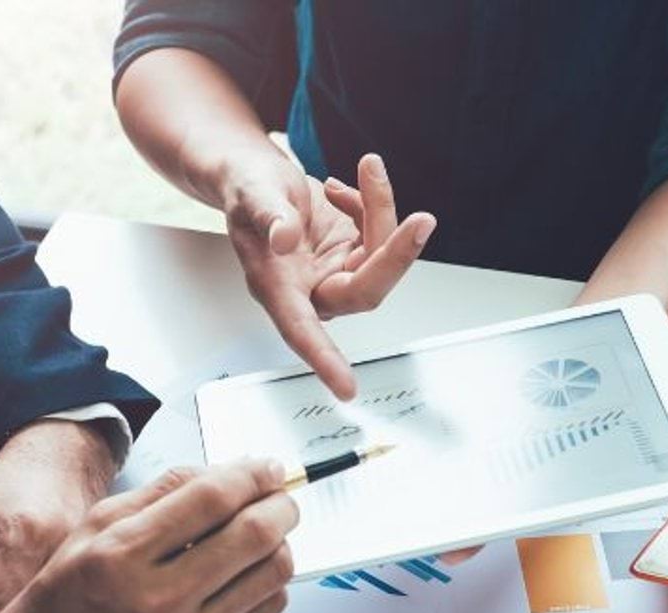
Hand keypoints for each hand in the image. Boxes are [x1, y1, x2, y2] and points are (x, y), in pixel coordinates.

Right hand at [0, 461, 298, 612]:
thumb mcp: (92, 528)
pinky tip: (250, 573)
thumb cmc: (63, 601)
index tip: (266, 467)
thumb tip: (222, 470)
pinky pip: (266, 612)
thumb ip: (159, 492)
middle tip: (279, 497)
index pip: (211, 499)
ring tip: (266, 533)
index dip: (251, 475)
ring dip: (281, 543)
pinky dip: (270, 583)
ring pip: (272, 574)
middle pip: (254, 535)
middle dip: (280, 505)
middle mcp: (160, 599)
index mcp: (124, 555)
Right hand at [220, 148, 435, 398]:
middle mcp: (311, 287)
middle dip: (396, 255)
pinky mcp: (355, 252)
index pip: (302, 331)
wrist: (257, 175)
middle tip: (421, 221)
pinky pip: (382, 234)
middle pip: (365, 289)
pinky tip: (341, 189)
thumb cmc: (246, 189)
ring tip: (367, 169)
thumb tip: (284, 238)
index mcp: (277, 286)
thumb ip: (268, 215)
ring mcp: (336, 270)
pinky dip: (373, 204)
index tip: (346, 388)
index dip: (323, 360)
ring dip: (382, 210)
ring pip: (381, 255)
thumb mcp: (251, 191)